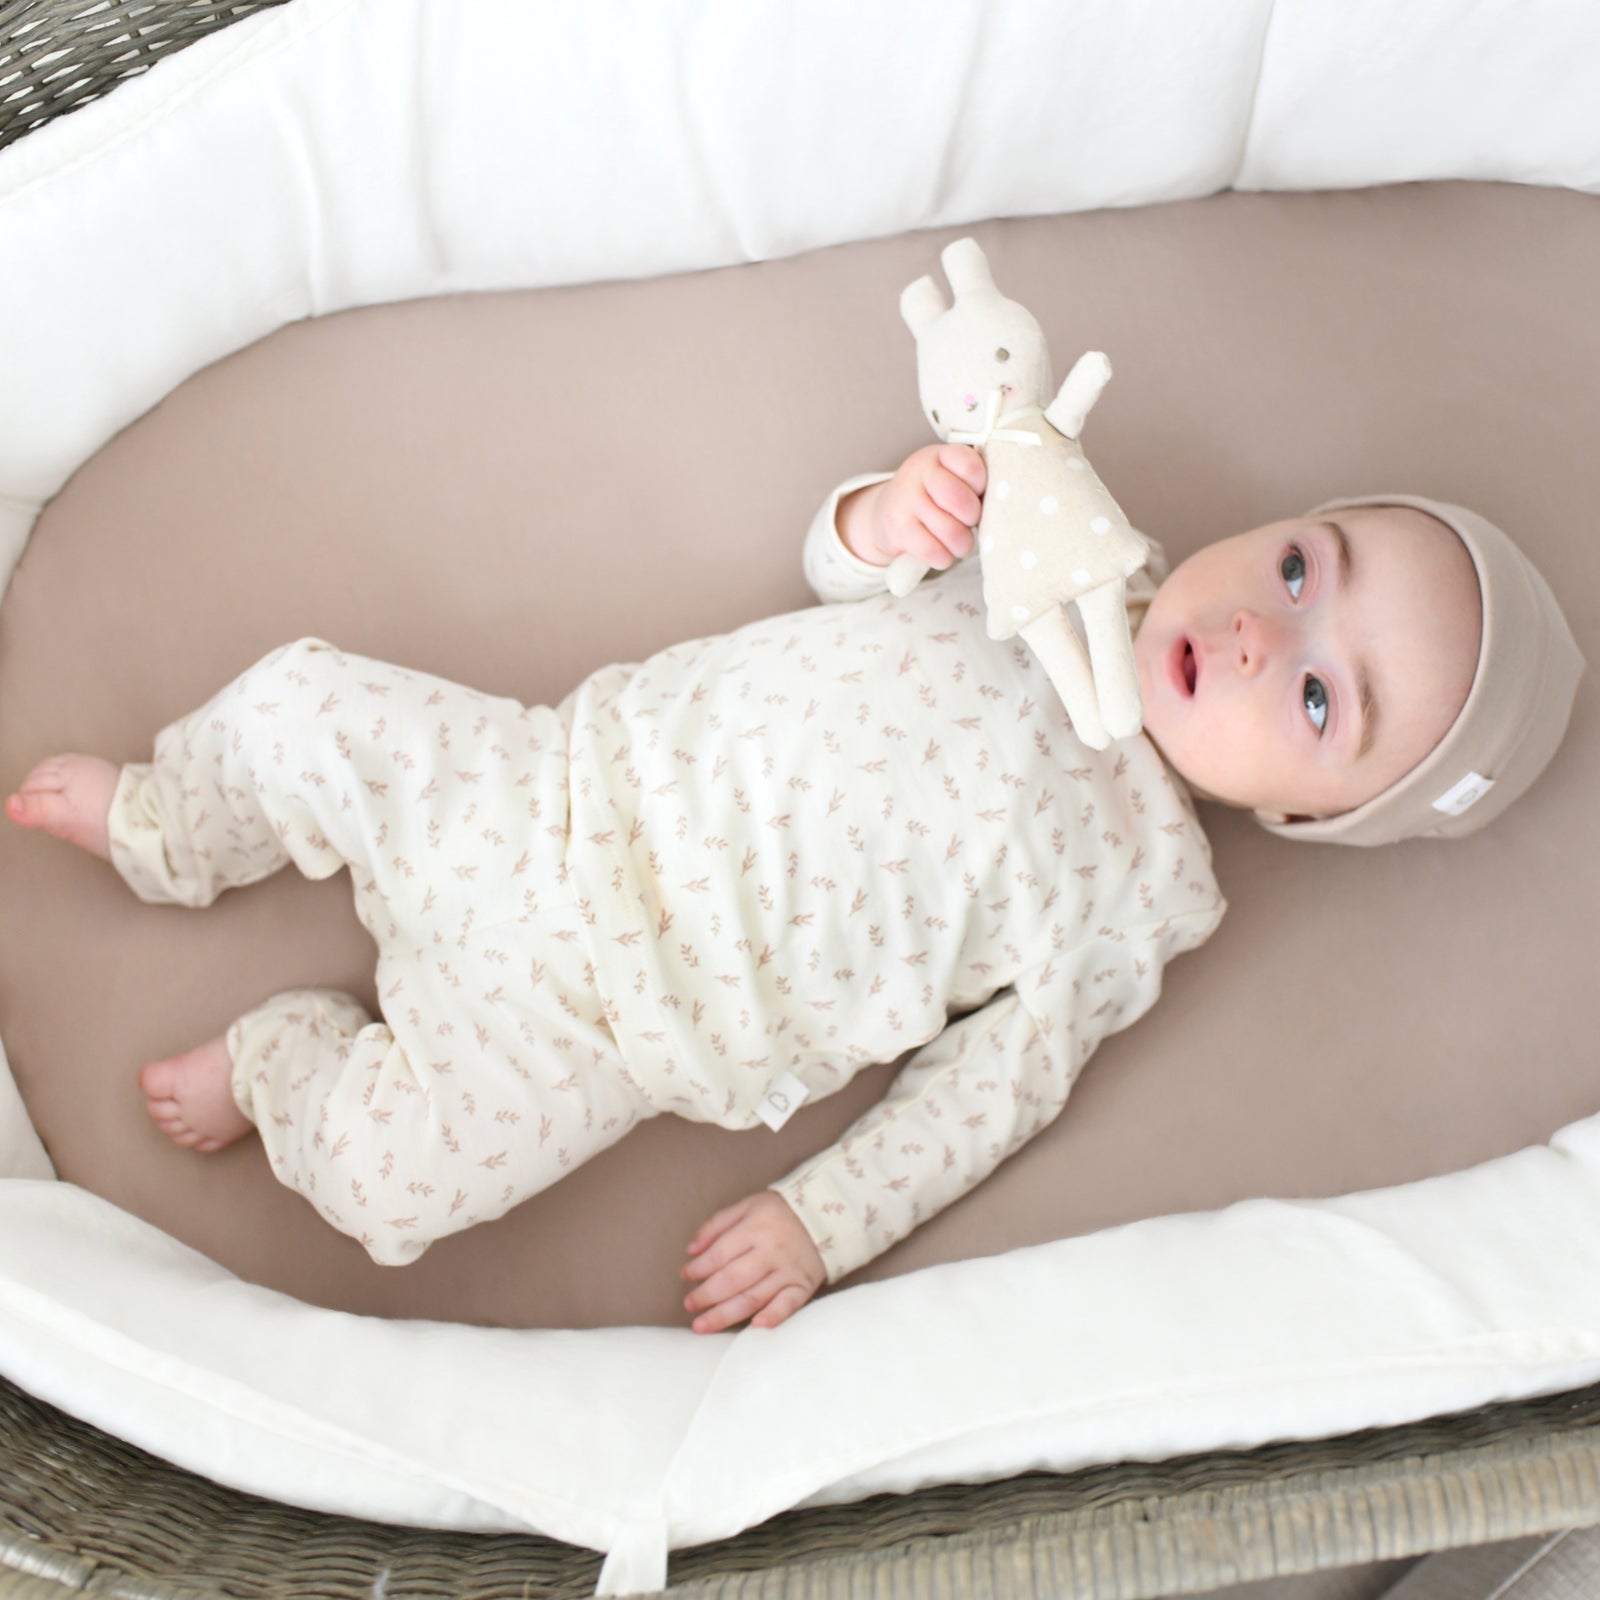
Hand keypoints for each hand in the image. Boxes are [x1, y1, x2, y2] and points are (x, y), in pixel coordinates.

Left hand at [681, 1190, 825, 1333]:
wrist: (823, 1217)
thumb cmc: (777, 1213)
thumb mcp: (746, 1206)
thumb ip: (716, 1225)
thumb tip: (691, 1250)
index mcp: (754, 1228)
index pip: (720, 1254)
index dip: (699, 1268)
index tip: (686, 1276)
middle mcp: (770, 1251)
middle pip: (733, 1279)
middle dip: (706, 1296)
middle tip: (689, 1305)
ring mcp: (788, 1271)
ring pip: (753, 1297)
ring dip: (725, 1315)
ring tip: (702, 1326)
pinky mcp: (803, 1286)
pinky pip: (788, 1305)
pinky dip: (773, 1316)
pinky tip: (754, 1327)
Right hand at [838, 444, 985, 568]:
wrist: (887, 511)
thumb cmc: (934, 496)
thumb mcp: (951, 478)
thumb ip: (974, 485)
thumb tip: (1000, 509)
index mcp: (940, 455)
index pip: (971, 467)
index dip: (981, 487)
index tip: (977, 494)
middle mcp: (919, 472)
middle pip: (959, 500)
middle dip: (972, 518)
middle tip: (968, 522)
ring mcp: (905, 500)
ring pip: (951, 532)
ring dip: (961, 544)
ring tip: (958, 542)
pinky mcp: (897, 528)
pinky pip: (933, 551)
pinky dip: (944, 558)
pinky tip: (941, 552)